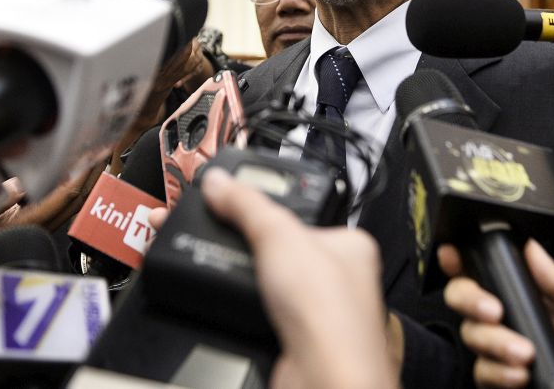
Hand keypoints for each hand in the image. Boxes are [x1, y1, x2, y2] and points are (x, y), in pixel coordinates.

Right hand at [197, 168, 395, 388]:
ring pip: (262, 281)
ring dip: (236, 273)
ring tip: (207, 255)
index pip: (300, 212)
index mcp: (348, 243)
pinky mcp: (287, 337)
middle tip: (205, 224)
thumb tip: (219, 184)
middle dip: (240, 238)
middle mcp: (336, 277)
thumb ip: (246, 205)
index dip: (264, 203)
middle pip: (276, 246)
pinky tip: (225, 296)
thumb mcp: (279, 236)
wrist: (322, 378)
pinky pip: (253, 310)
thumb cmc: (331, 313)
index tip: (230, 196)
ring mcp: (311, 311)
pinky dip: (235, 304)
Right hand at [440, 240, 553, 388]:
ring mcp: (500, 351)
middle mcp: (510, 319)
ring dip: (495, 341)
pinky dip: (498, 372)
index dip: (464, 259)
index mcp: (531, 296)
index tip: (454, 255)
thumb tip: (531, 247)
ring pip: (471, 332)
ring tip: (525, 355)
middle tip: (494, 312)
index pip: (490, 270)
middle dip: (471, 298)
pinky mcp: (497, 380)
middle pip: (463, 294)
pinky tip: (521, 377)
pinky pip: (480, 370)